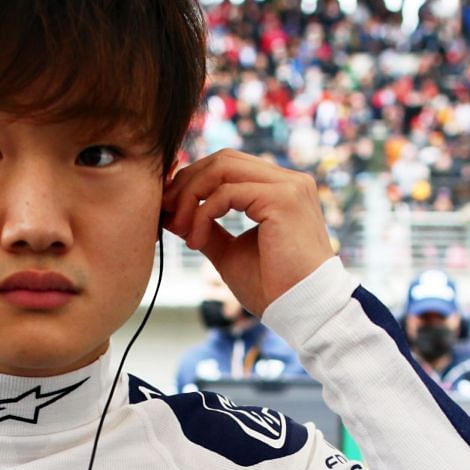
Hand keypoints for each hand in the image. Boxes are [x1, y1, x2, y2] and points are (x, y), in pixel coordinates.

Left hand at [160, 150, 334, 315]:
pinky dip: (202, 213)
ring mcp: (288, 186)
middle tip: (166, 214)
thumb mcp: (230, 251)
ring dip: (190, 196)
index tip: (170, 208)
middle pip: (223, 159)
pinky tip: (195, 240)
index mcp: (281, 189)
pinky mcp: (282, 198)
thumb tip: (174, 213)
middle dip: (187, 183)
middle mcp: (289, 180)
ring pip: (222, 168)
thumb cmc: (274, 288)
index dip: (194, 180)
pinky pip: (226, 193)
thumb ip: (208, 228)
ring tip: (178, 228)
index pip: (229, 165)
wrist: (304, 310)